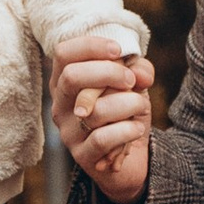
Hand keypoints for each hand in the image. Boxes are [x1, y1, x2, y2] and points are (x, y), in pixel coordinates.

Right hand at [55, 42, 153, 202]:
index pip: (63, 53)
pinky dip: (127, 130)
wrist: (130, 156)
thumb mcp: (133, 84)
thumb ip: (138, 70)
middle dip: (109, 72)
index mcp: (66, 81)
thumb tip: (140, 74)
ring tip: (141, 107)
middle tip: (131, 80)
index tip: (118, 51)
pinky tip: (136, 129)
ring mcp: (68, 131)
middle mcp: (61, 105)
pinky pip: (103, 138)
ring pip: (94, 110)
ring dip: (128, 103)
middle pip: (72, 77)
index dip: (91, 46)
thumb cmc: (125, 112)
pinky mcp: (82, 155)